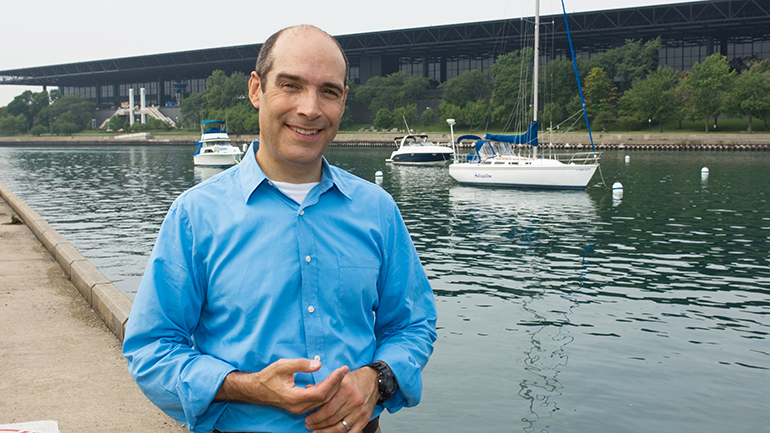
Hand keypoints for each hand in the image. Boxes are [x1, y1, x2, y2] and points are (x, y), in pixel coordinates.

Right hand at [215, 358, 348, 414]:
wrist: (255, 390)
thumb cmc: (268, 377)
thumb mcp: (282, 365)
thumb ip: (301, 364)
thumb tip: (318, 364)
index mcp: (295, 398)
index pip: (321, 392)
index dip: (334, 381)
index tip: (343, 369)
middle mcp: (299, 407)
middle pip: (325, 399)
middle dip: (337, 384)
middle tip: (345, 370)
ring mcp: (299, 409)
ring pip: (323, 401)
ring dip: (332, 388)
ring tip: (340, 374)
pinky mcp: (300, 407)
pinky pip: (317, 401)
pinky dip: (326, 391)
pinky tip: (329, 381)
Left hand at [304, 366, 379, 432]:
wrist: (373, 381)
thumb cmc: (354, 380)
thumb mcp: (339, 379)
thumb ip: (323, 385)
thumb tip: (308, 390)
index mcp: (345, 390)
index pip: (327, 408)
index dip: (315, 416)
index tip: (307, 418)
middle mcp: (353, 401)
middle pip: (332, 419)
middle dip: (318, 424)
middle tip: (309, 426)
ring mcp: (360, 411)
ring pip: (340, 428)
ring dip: (326, 432)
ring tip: (317, 432)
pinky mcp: (365, 419)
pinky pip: (352, 432)